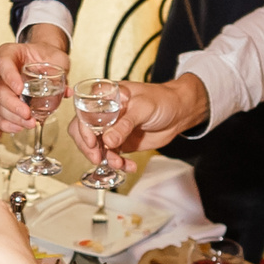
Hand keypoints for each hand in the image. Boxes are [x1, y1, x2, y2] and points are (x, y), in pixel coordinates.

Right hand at [0, 40, 68, 130]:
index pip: (4, 63)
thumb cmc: (45, 56)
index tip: (20, 89)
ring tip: (30, 123)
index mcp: (8, 53)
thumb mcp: (56, 57)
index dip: (10, 77)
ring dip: (13, 117)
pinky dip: (7, 124)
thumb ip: (61, 70)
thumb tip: (66, 91)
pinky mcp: (0, 102)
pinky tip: (20, 127)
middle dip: (12, 104)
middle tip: (27, 113)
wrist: (42, 60)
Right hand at [72, 77, 209, 166]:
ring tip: (120, 163)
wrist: (179, 112)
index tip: (92, 142)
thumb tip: (108, 141)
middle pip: (83, 132)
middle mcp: (104, 114)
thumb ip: (125, 124)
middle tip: (98, 158)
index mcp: (105, 98)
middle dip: (89, 148)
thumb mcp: (143, 108)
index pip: (83, 113)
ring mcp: (111, 129)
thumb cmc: (162, 100)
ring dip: (106, 158)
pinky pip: (111, 156)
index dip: (83, 129)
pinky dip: (118, 164)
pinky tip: (129, 166)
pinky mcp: (120, 142)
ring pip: (96, 148)